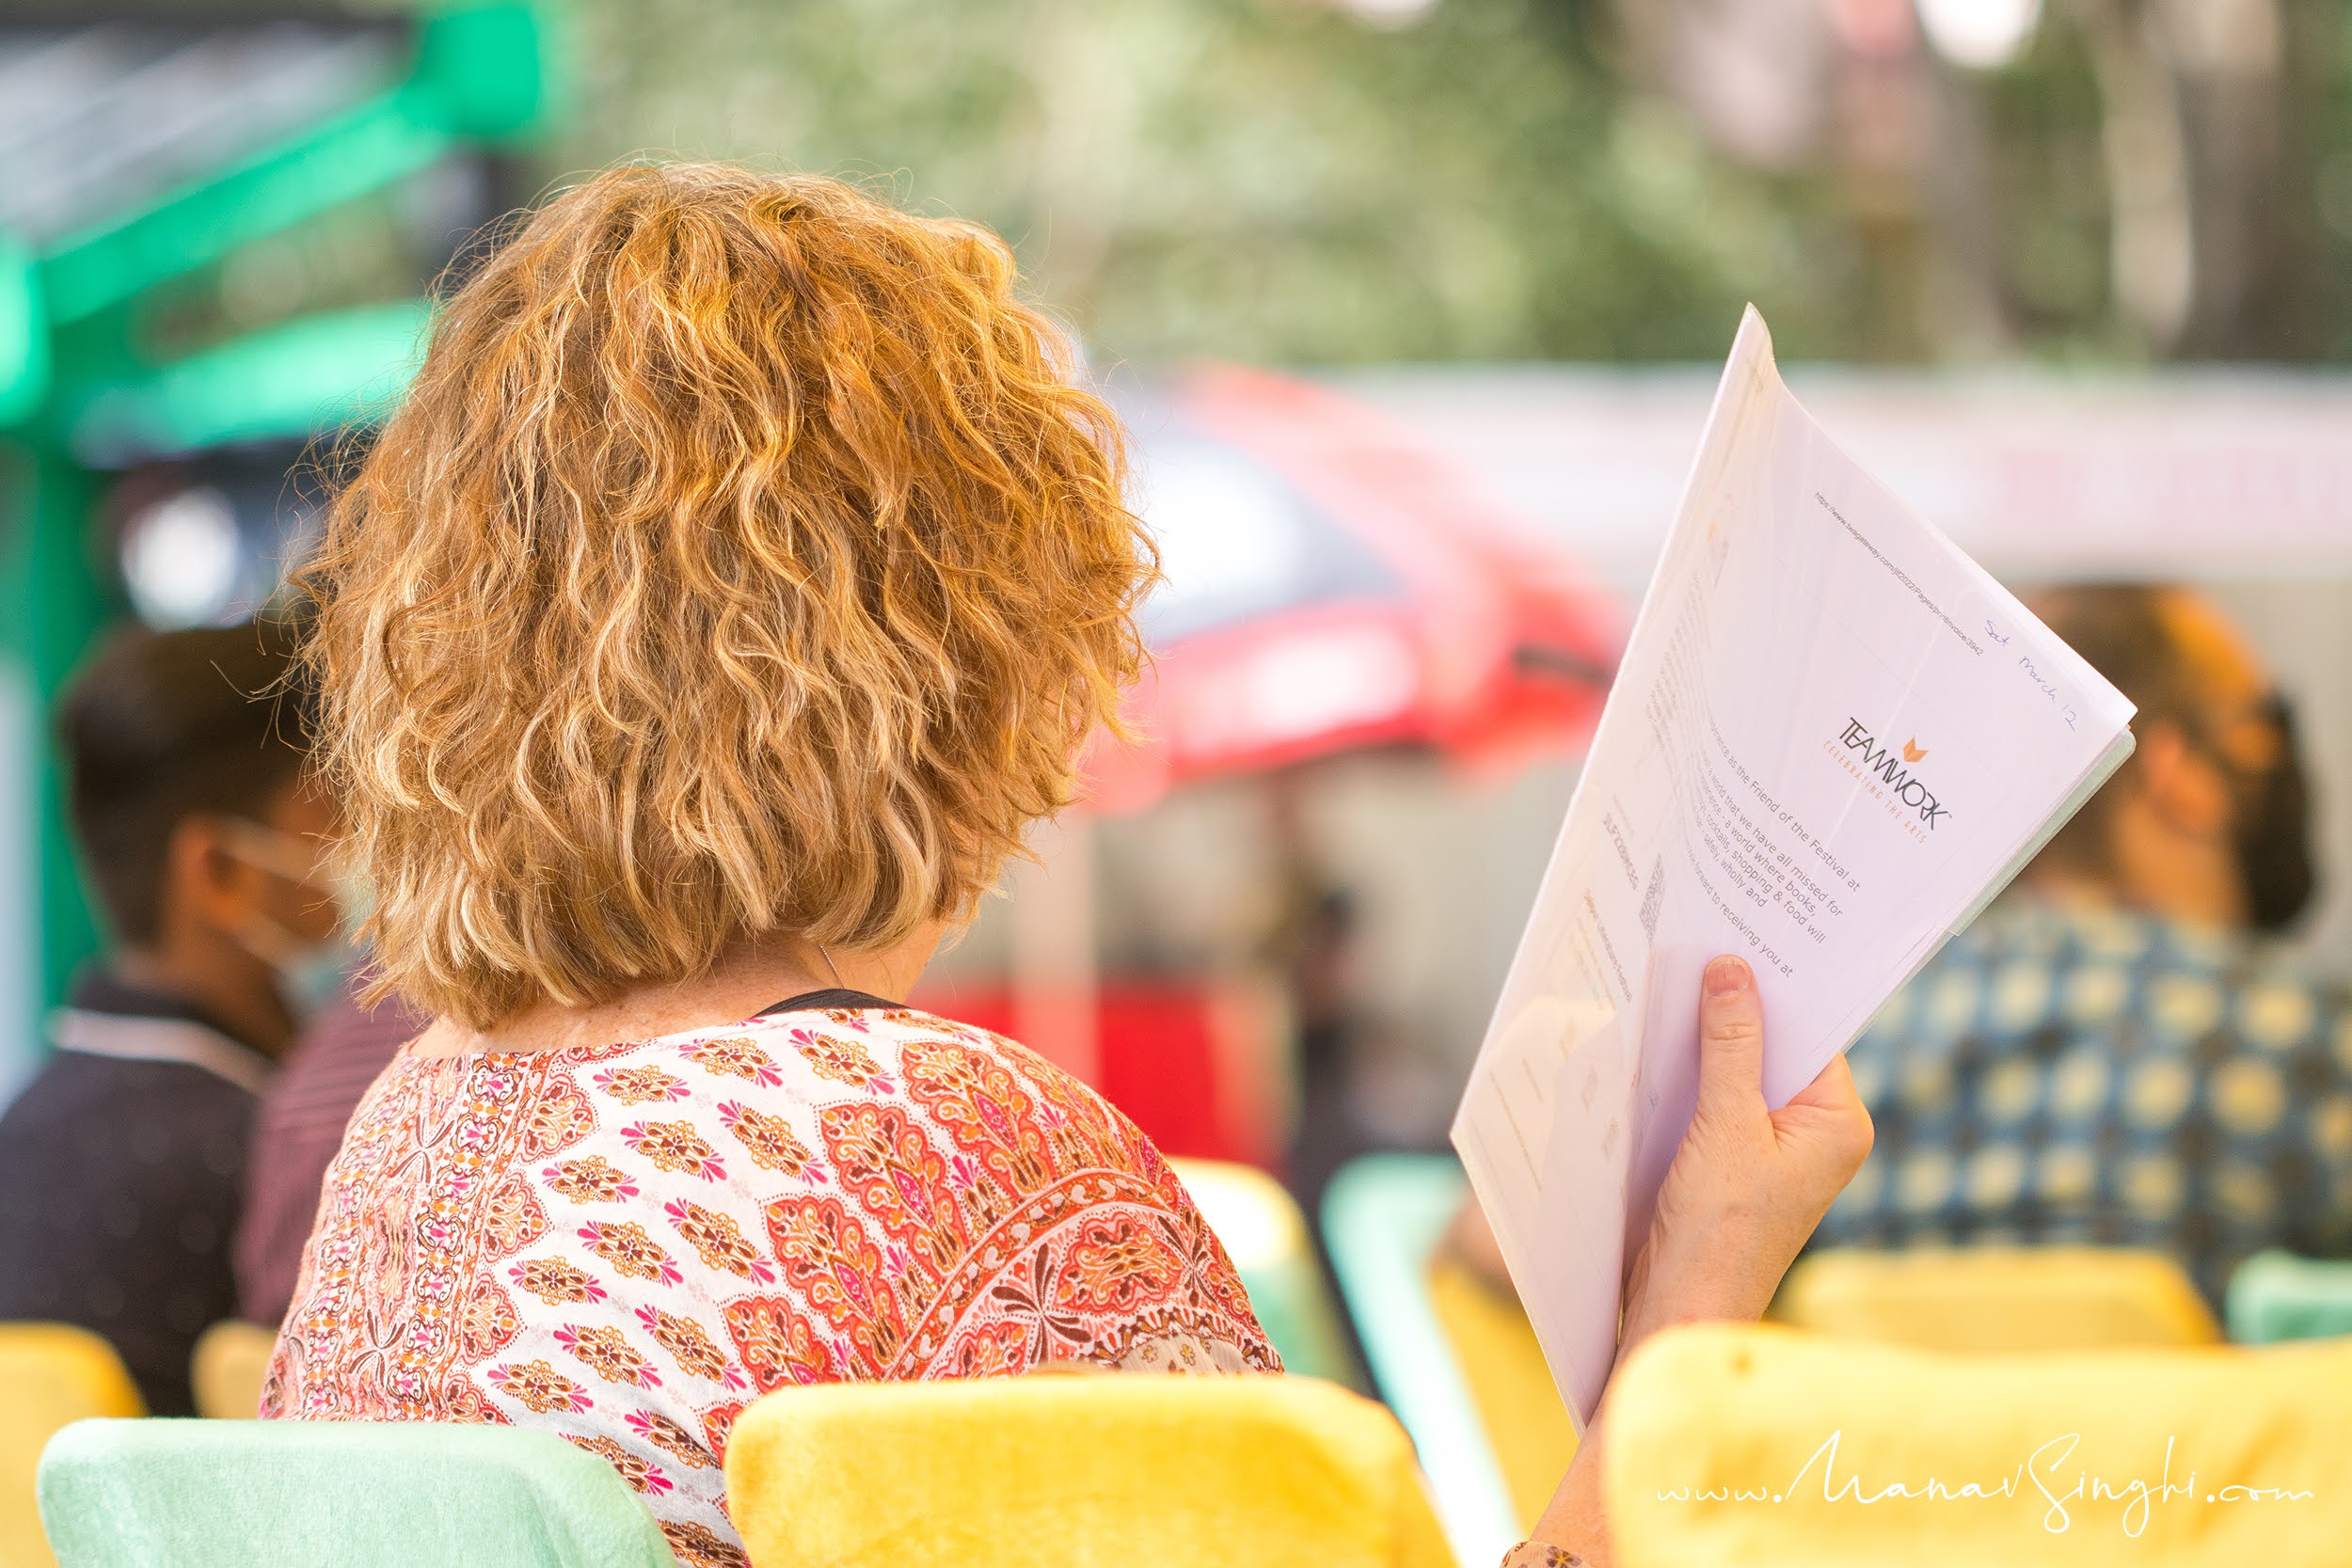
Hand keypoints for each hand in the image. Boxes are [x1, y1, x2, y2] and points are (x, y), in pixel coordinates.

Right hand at [1618, 953, 1873, 1351]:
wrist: (1681, 1311)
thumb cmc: (1717, 1234)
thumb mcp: (1724, 1126)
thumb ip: (1731, 1045)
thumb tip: (1733, 970)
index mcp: (1839, 1125)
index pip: (1812, 1034)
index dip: (1776, 989)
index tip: (1739, 939)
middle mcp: (1816, 1135)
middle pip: (1775, 1049)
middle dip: (1734, 1012)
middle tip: (1696, 953)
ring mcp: (1774, 1151)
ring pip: (1740, 1074)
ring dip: (1705, 1045)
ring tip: (1668, 994)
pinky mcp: (1733, 1164)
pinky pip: (1715, 1101)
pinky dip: (1688, 1078)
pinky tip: (1656, 1050)